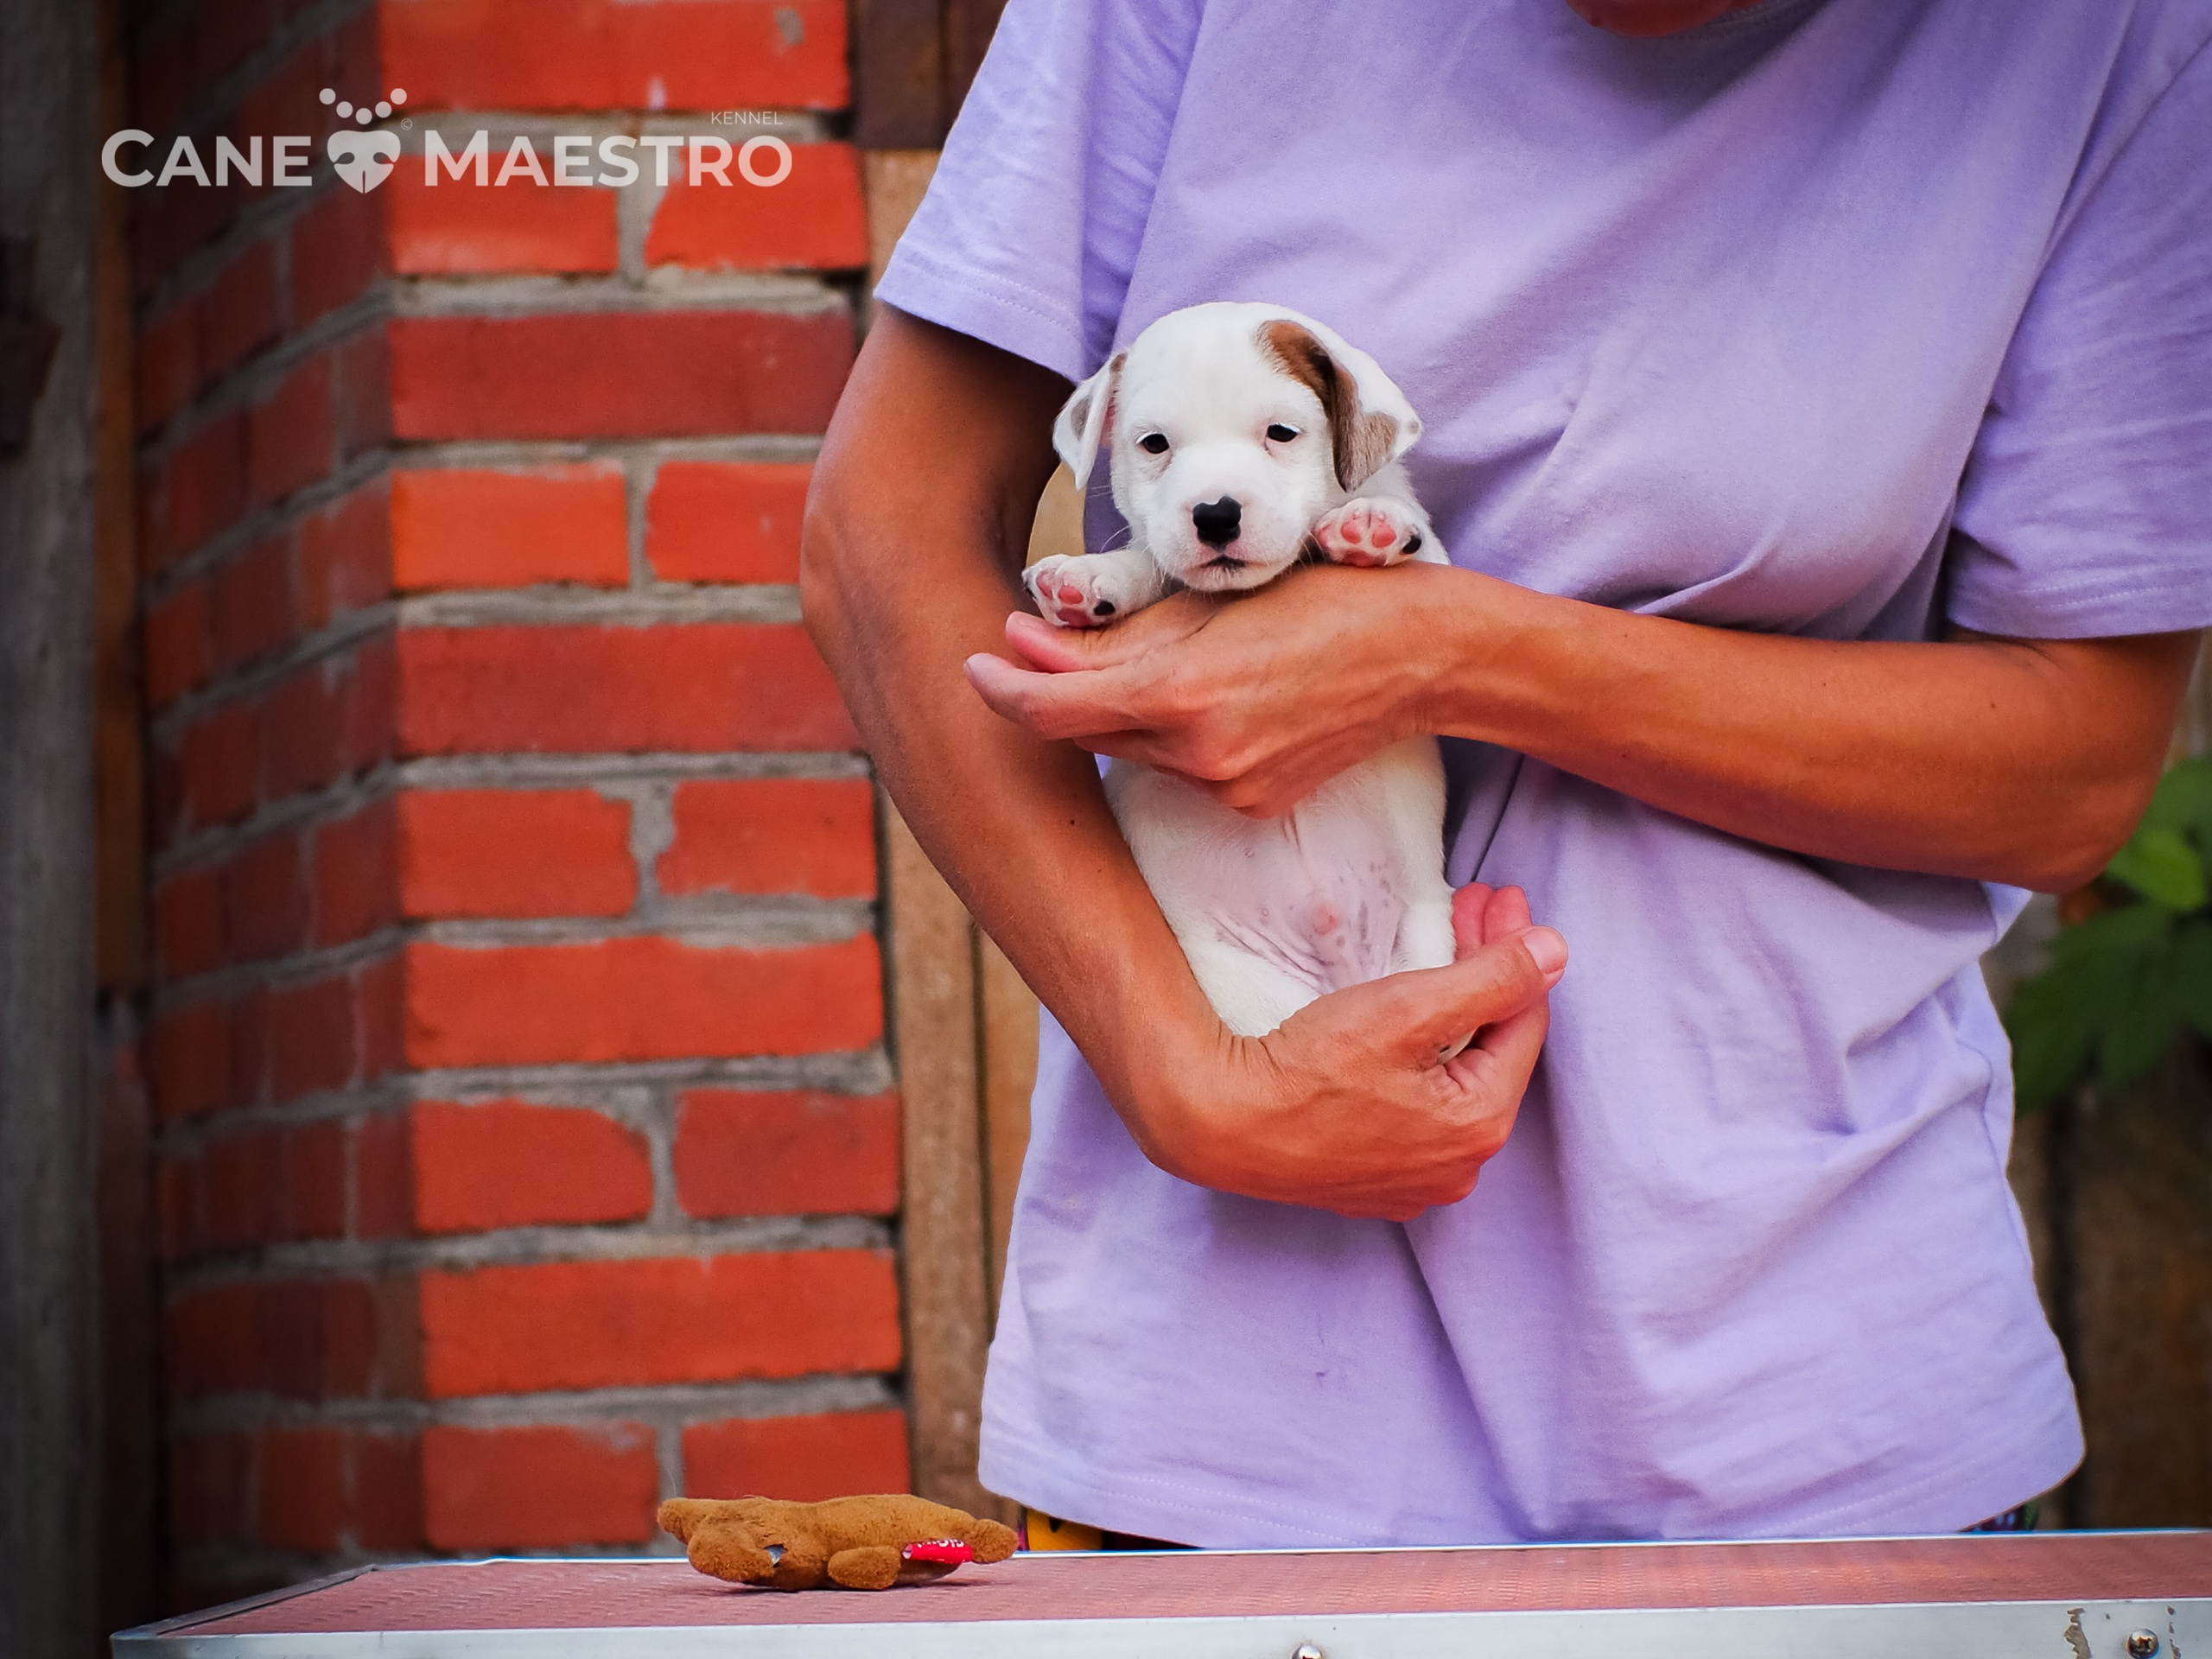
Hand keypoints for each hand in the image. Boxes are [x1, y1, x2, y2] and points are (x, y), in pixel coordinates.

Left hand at [964, 560, 1468, 816]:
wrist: (1425, 658)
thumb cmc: (1324, 601)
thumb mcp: (1213, 602)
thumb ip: (1115, 635)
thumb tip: (1025, 640)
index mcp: (1181, 693)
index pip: (1053, 709)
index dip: (1001, 689)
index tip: (975, 661)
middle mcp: (1198, 756)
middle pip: (1086, 733)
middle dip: (1054, 693)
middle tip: (1029, 649)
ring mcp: (1227, 791)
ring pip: (1134, 752)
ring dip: (1120, 713)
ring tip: (1154, 662)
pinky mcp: (1252, 807)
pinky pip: (1183, 772)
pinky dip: (1175, 738)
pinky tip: (1215, 702)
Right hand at [1131, 884, 1564, 1220]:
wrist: (1217, 1122)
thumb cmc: (1308, 1067)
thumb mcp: (1410, 1008)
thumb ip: (1493, 979)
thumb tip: (1555, 953)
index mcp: (1480, 1124)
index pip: (1523, 1019)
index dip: (1517, 949)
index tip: (1501, 897)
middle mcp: (1458, 1166)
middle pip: (1489, 1047)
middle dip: (1482, 972)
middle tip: (1471, 906)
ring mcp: (1412, 1180)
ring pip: (1452, 1077)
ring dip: (1452, 1012)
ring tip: (1438, 952)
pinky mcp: (1368, 1180)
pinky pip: (1414, 1107)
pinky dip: (1418, 1058)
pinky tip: (1401, 1023)